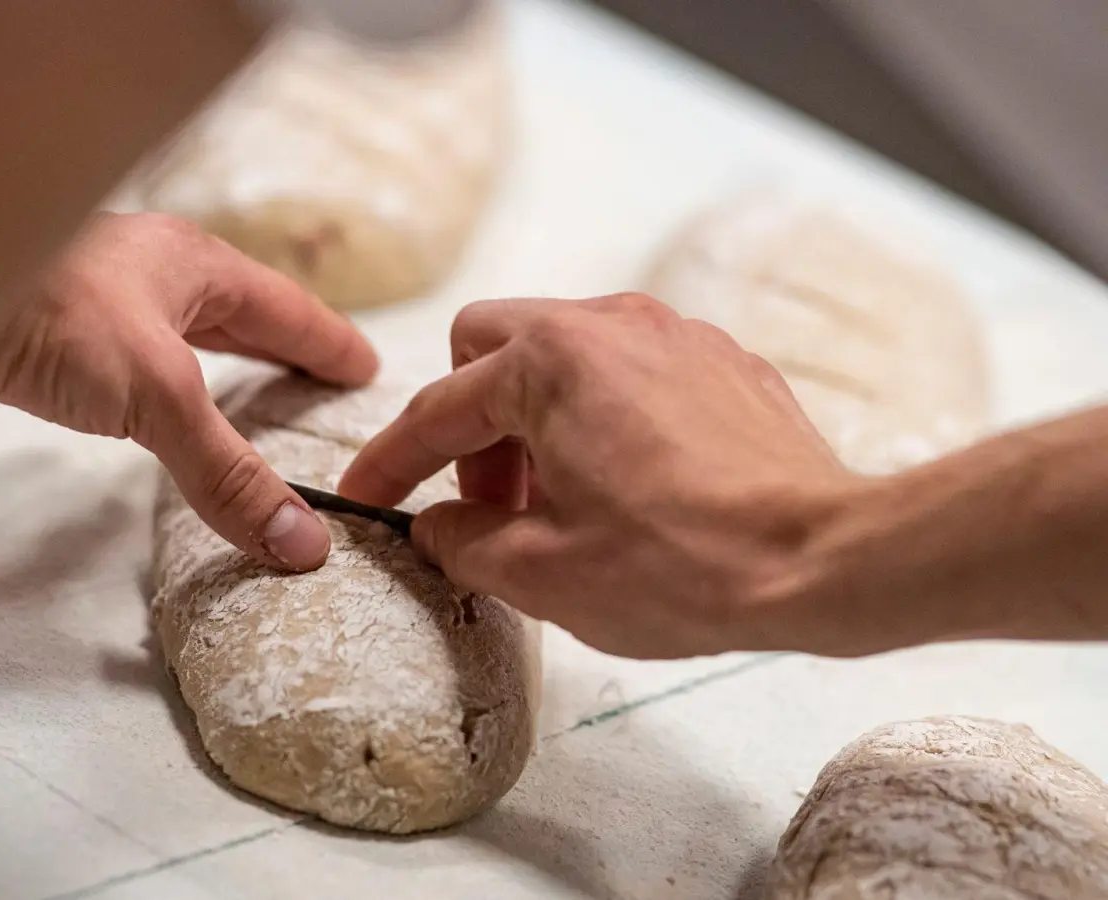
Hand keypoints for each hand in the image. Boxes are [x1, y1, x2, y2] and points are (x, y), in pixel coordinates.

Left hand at [0, 212, 378, 570]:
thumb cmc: (47, 314)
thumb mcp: (159, 394)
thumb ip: (228, 473)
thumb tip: (302, 545)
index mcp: (192, 262)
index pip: (284, 309)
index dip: (328, 344)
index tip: (365, 369)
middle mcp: (147, 272)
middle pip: (235, 313)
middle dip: (279, 348)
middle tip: (321, 384)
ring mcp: (95, 300)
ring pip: (179, 336)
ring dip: (218, 367)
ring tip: (249, 401)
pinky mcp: (47, 334)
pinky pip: (130, 363)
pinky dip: (162, 389)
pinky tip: (153, 411)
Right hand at [338, 293, 863, 657]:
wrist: (824, 559)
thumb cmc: (685, 566)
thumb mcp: (542, 574)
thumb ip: (463, 540)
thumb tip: (438, 525)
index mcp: (549, 362)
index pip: (438, 410)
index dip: (391, 461)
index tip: (367, 494)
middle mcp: (609, 324)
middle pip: (491, 346)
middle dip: (470, 423)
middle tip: (489, 503)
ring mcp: (674, 335)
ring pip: (562, 354)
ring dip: (534, 421)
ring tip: (560, 505)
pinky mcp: (722, 362)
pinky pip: (629, 371)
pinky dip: (600, 418)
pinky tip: (626, 488)